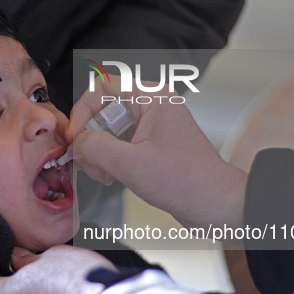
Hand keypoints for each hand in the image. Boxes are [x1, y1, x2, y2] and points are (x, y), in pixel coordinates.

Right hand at [68, 75, 246, 229]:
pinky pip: (118, 144)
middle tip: (87, 163)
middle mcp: (152, 106)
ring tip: (102, 175)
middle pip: (103, 109)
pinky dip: (108, 160)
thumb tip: (78, 143)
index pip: (103, 87)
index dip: (83, 110)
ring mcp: (151, 126)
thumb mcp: (132, 165)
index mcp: (152, 98)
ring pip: (108, 129)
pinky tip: (110, 178)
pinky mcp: (150, 145)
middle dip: (90, 138)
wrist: (217, 205)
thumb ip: (97, 148)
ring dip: (98, 152)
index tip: (76, 138)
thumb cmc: (188, 182)